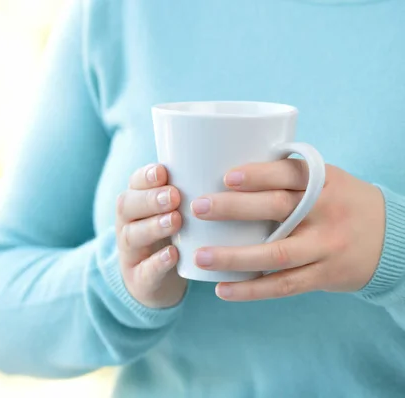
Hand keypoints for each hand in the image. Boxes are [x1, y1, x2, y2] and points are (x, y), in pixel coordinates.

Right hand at [116, 164, 186, 307]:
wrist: (155, 283)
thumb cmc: (176, 236)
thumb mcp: (179, 211)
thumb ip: (196, 189)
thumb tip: (236, 159)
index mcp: (137, 202)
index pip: (134, 183)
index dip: (145, 177)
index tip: (163, 171)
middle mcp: (128, 224)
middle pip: (128, 206)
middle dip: (150, 199)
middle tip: (174, 196)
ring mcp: (131, 252)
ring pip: (133, 236)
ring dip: (154, 227)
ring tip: (176, 220)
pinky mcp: (139, 280)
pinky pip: (145, 270)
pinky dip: (157, 262)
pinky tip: (173, 254)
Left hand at [191, 160, 384, 301]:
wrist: (391, 238)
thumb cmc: (340, 203)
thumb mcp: (326, 181)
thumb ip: (288, 177)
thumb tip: (224, 172)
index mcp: (324, 182)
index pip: (289, 173)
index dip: (258, 175)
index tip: (226, 176)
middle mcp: (325, 212)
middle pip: (277, 208)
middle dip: (235, 208)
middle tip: (198, 208)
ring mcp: (325, 246)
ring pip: (277, 253)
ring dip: (235, 257)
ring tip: (201, 256)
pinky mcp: (323, 275)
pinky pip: (284, 285)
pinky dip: (252, 290)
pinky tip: (223, 290)